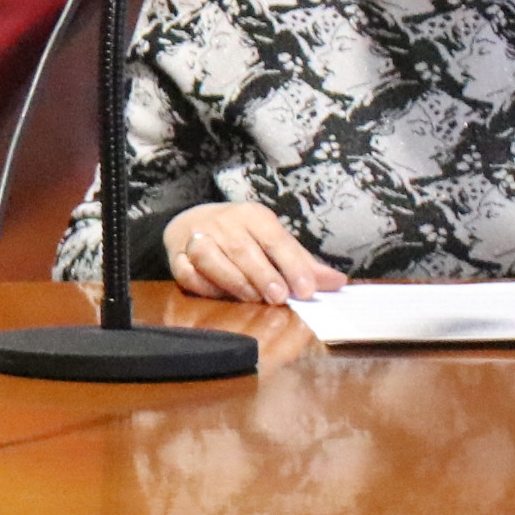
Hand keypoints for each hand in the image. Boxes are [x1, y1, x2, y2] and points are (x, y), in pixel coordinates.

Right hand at [160, 202, 345, 304]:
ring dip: (233, 280)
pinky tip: (221, 295)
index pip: (275, 238)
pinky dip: (204, 285)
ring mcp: (196, 237)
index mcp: (253, 216)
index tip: (306, 290)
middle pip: (243, 248)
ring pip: (211, 257)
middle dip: (263, 274)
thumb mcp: (273, 242)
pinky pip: (187, 272)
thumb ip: (303, 264)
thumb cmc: (242, 237)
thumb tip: (338, 283)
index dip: (292, 264)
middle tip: (279, 298)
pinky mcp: (176, 256)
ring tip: (253, 298)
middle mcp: (223, 222)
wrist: (192, 222)